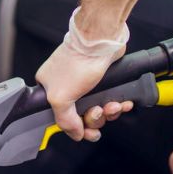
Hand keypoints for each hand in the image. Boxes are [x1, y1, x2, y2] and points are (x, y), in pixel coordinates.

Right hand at [35, 8, 130, 141]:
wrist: (101, 40)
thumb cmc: (78, 61)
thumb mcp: (60, 98)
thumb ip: (65, 121)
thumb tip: (75, 134)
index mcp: (50, 89)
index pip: (62, 118)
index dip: (77, 127)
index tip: (86, 131)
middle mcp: (66, 86)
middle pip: (82, 115)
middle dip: (95, 118)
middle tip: (99, 111)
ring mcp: (85, 82)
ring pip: (99, 108)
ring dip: (109, 111)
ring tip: (113, 105)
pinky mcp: (103, 79)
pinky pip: (111, 99)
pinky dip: (118, 103)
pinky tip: (122, 102)